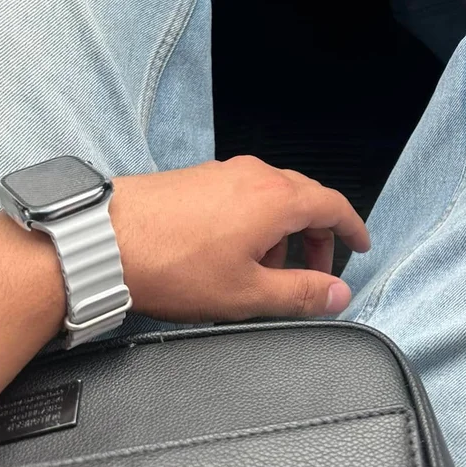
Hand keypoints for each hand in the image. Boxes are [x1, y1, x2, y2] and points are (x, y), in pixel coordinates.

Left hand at [111, 156, 370, 322]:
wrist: (105, 239)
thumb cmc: (171, 265)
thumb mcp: (247, 293)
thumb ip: (300, 293)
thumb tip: (338, 295)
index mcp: (276, 198)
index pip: (332, 204)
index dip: (352, 228)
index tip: (360, 246)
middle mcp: (255, 175)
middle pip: (305, 198)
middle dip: (318, 235)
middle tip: (317, 272)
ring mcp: (225, 172)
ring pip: (274, 195)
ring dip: (284, 230)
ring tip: (269, 271)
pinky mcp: (200, 178)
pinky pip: (246, 193)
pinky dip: (257, 220)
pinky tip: (235, 253)